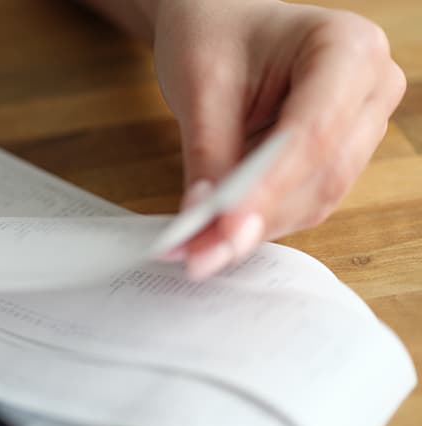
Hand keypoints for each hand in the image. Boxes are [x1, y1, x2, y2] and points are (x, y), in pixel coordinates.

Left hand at [151, 0, 405, 277]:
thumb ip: (209, 157)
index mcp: (347, 48)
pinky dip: (263, 221)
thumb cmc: (213, 36)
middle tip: (200, 253)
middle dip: (259, 217)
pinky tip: (220, 234)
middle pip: (323, 172)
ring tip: (200, 249)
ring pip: (319, 196)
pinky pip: (308, 201)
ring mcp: (364, 124)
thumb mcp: (200, 88)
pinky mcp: (341, 155)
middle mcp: (371, 86)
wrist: (218, 26)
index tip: (227, 227)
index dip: (270, 187)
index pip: (313, 132)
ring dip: (259, 227)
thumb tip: (209, 227)